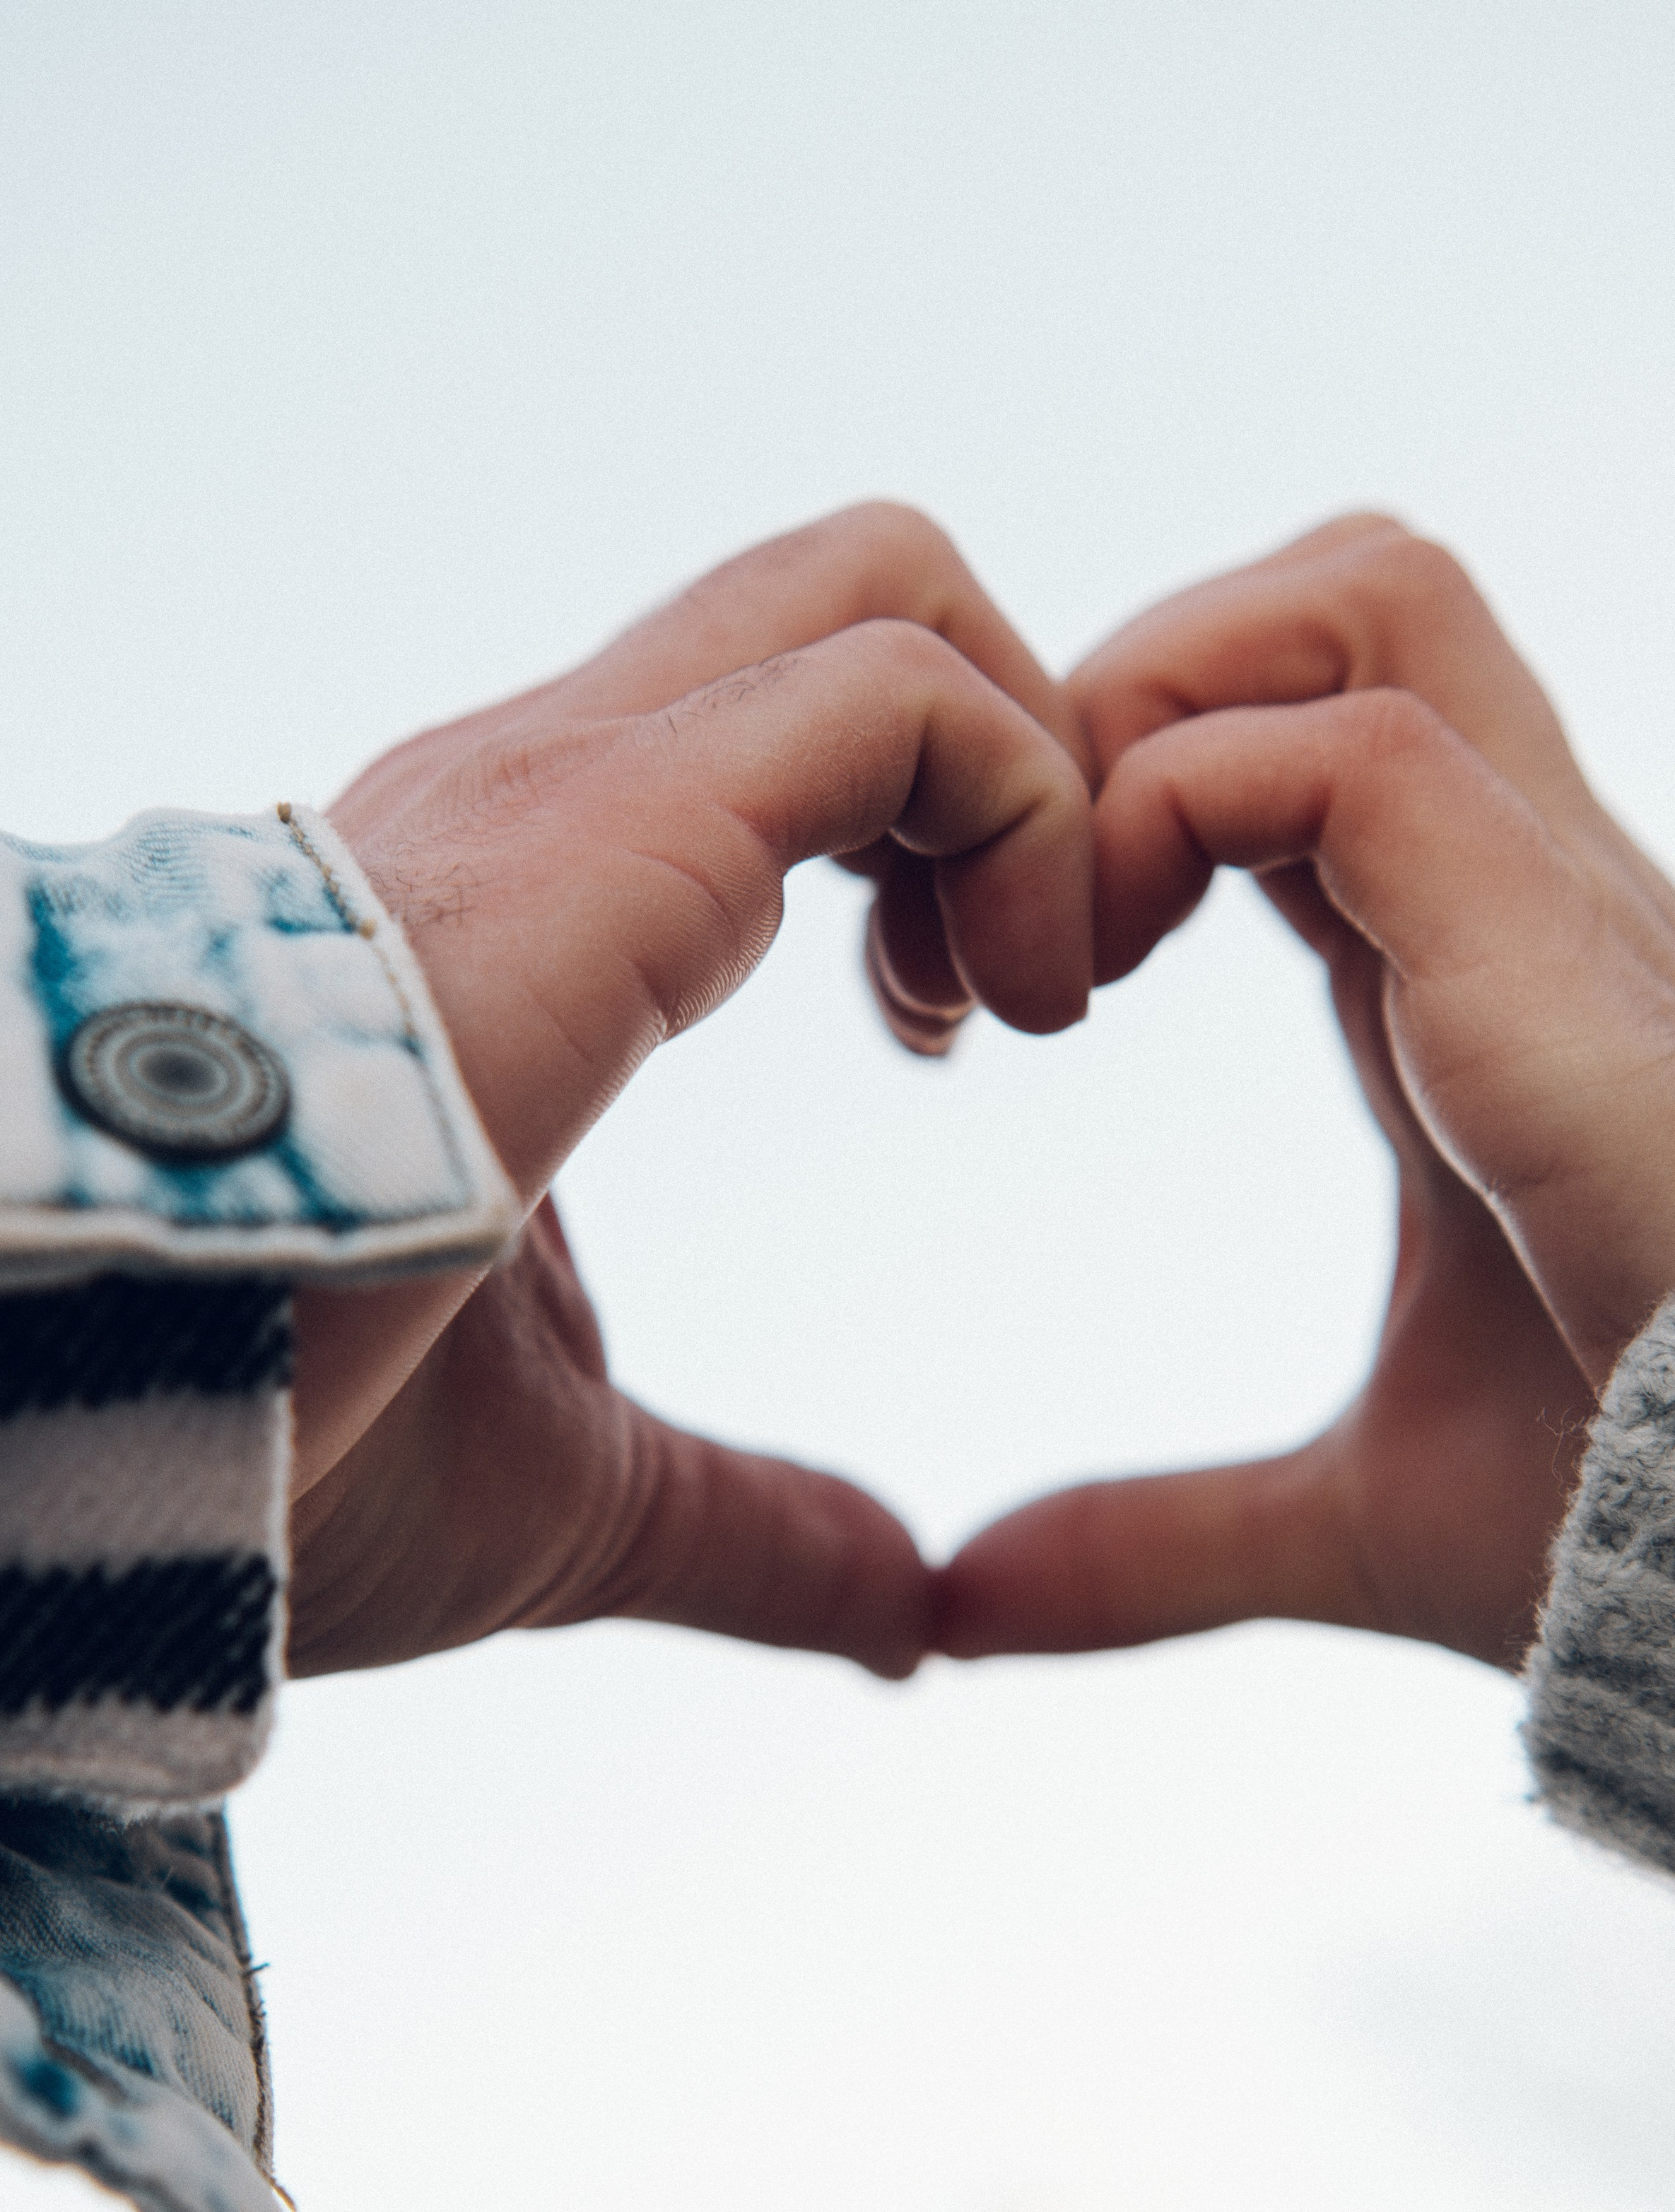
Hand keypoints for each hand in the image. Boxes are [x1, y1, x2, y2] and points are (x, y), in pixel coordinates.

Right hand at [285, 505, 1093, 1680]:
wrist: (66, 1424)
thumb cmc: (264, 1450)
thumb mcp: (577, 1491)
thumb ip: (752, 1528)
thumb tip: (907, 1617)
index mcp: (542, 899)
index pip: (795, 713)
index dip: (940, 831)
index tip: (947, 1028)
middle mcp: (549, 791)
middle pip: (859, 588)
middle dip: (1019, 748)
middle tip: (1019, 986)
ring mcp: (563, 788)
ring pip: (888, 589)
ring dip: (1035, 781)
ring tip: (1020, 1006)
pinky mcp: (604, 831)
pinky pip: (899, 699)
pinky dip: (1029, 810)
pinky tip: (1009, 1013)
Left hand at [936, 515, 1674, 1669]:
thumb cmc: (1626, 1516)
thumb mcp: (1341, 1516)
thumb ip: (1150, 1539)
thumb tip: (959, 1611)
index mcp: (1475, 979)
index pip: (1301, 740)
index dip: (1114, 798)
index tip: (983, 990)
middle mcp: (1525, 895)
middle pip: (1336, 598)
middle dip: (1119, 696)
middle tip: (996, 924)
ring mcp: (1558, 902)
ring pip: (1357, 597)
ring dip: (1145, 720)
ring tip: (1054, 942)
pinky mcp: (1561, 956)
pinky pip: (1350, 754)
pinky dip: (1176, 818)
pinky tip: (1097, 986)